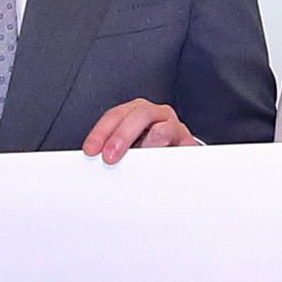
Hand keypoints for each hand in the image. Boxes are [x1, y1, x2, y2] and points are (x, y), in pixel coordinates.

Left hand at [81, 98, 200, 161]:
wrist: (178, 158)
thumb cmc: (148, 149)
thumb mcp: (128, 145)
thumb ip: (112, 147)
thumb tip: (93, 158)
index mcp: (138, 111)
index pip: (116, 115)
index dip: (101, 131)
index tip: (91, 150)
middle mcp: (158, 115)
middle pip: (141, 114)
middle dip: (122, 136)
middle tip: (109, 157)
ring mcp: (175, 128)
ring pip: (162, 131)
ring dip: (147, 148)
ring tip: (138, 165)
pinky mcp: (190, 145)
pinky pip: (180, 150)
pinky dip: (169, 159)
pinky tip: (159, 170)